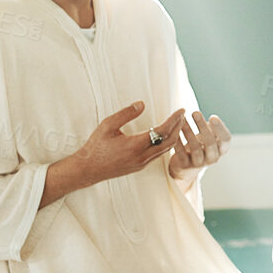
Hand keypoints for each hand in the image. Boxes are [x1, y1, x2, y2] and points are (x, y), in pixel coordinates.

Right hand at [69, 101, 185, 187]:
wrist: (89, 169)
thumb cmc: (96, 146)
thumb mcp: (107, 125)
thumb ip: (125, 114)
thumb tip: (142, 104)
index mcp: (135, 146)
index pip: (162, 131)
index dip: (174, 120)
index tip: (181, 110)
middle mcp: (142, 157)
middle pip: (169, 142)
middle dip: (178, 128)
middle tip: (183, 115)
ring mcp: (142, 163)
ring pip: (165, 150)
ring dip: (174, 136)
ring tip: (178, 123)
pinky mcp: (140, 166)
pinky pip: (158, 155)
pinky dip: (166, 144)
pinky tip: (166, 135)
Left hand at [168, 112, 231, 179]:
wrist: (187, 167)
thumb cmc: (200, 146)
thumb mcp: (209, 137)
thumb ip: (212, 129)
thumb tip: (212, 120)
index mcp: (221, 150)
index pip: (225, 139)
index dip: (220, 128)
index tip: (212, 117)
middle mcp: (212, 158)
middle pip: (210, 143)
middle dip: (202, 127)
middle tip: (196, 112)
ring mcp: (199, 163)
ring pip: (195, 148)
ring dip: (189, 132)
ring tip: (184, 119)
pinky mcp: (185, 165)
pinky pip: (181, 153)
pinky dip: (178, 141)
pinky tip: (175, 131)